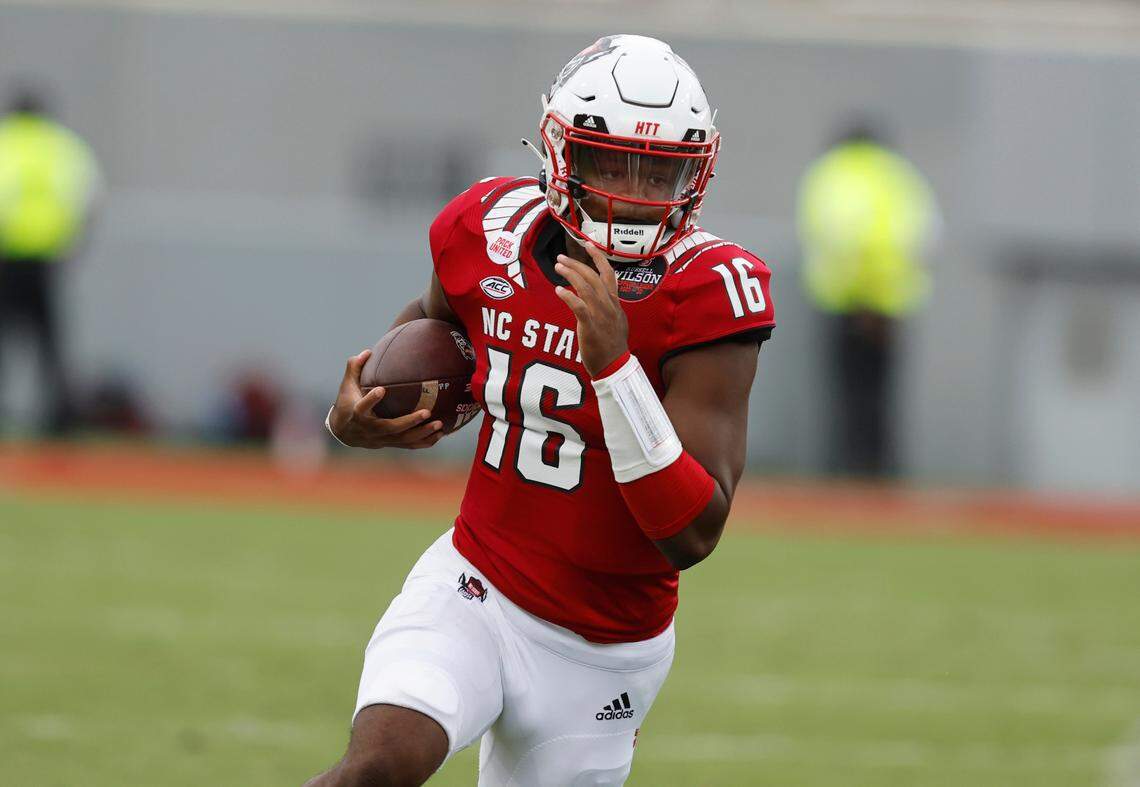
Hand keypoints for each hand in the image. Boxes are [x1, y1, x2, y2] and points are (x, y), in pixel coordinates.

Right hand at [328, 349, 445, 448]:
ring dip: (422, 433)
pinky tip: (440, 434)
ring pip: (402, 439)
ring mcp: (380, 439)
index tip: (381, 390)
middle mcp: (369, 429)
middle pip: (390, 428)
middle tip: (427, 412)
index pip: (362, 408)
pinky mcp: (389, 443)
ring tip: (440, 424)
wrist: (344, 432)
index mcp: (356, 414)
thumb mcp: (346, 386)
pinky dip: (424, 441)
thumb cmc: (347, 404)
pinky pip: (409, 445)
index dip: (371, 400)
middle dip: (409, 421)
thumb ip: (355, 368)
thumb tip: (368, 351)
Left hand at [554, 244, 628, 376]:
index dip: (598, 257)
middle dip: (576, 264)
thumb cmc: (612, 346)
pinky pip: (578, 306)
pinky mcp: (590, 326)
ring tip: (558, 267)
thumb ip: (608, 307)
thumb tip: (599, 300)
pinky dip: (568, 295)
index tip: (588, 244)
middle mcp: (609, 305)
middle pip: (593, 276)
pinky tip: (558, 290)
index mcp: (615, 303)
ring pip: (585, 287)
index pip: (608, 274)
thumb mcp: (616, 321)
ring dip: (570, 274)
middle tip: (562, 258)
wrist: (614, 365)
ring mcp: (601, 315)